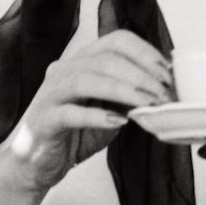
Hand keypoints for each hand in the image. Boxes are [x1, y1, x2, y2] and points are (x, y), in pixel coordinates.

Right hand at [8, 30, 173, 191]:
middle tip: (163, 93)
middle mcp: (64, 69)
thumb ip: (129, 96)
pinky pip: (70, 113)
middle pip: (105, 59)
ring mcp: (50, 93)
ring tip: (146, 104)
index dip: (145, 53)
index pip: (116, 41)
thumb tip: (164, 89)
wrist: (37, 163)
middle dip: (140, 75)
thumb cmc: (75, 133)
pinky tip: (119, 122)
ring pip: (87, 80)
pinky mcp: (43, 120)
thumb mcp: (109, 110)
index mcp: (82, 61)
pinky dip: (97, 116)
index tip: (167, 73)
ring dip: (124, 91)